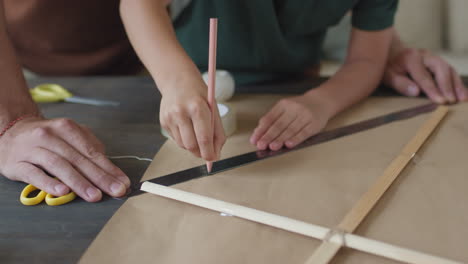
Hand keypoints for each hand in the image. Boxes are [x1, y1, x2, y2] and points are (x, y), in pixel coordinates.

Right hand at [0, 117, 129, 201]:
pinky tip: (62, 191)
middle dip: (99, 177)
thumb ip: (89, 146)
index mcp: (66, 128)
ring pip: (59, 165)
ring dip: (79, 182)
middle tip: (115, 191)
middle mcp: (50, 136)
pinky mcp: (17, 163)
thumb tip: (108, 165)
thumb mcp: (68, 135)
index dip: (109, 168)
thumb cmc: (46, 138)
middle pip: (78, 159)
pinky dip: (49, 182)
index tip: (123, 182)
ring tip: (94, 195)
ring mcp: (32, 149)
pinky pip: (34, 174)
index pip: (91, 151)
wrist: (9, 133)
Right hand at [159, 76, 225, 160]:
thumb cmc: (198, 94)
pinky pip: (176, 140)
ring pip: (183, 145)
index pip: (204, 137)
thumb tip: (216, 153)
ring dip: (193, 146)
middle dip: (201, 153)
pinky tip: (187, 128)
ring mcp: (170, 118)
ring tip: (197, 134)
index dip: (209, 152)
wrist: (177, 80)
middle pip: (191, 145)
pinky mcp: (163, 122)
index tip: (214, 158)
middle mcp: (181, 113)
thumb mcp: (213, 107)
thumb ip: (217, 131)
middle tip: (207, 152)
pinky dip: (185, 139)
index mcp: (197, 107)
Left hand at [249, 95, 329, 150]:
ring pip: (290, 129)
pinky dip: (296, 139)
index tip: (254, 140)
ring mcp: (305, 115)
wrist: (322, 101)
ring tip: (272, 147)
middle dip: (268, 136)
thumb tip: (258, 131)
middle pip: (279, 124)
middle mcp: (294, 108)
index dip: (261, 130)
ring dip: (280, 139)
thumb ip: (272, 118)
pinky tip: (289, 144)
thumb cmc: (300, 107)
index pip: (269, 118)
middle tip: (261, 145)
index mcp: (283, 105)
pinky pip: (304, 132)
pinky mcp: (315, 123)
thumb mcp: (285, 108)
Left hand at [383, 48, 467, 102]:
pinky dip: (457, 83)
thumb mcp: (388, 76)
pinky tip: (463, 94)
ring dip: (457, 84)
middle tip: (451, 101)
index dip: (433, 89)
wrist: (391, 53)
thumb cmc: (389, 67)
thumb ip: (400, 83)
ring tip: (462, 99)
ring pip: (449, 69)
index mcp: (410, 58)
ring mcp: (433, 57)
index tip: (440, 101)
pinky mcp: (438, 62)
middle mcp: (425, 55)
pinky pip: (450, 71)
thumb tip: (416, 92)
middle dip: (448, 85)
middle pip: (441, 68)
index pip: (423, 75)